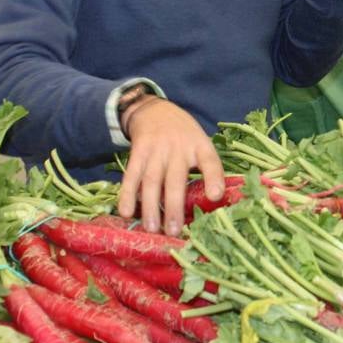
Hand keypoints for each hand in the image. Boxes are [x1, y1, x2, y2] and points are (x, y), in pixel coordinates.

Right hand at [116, 98, 223, 235]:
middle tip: (174, 231)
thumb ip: (207, 169)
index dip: (214, 178)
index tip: (216, 196)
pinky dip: (127, 194)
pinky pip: (131, 176)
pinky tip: (126, 212)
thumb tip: (214, 204)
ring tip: (152, 228)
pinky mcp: (138, 152)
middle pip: (176, 179)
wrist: (155, 111)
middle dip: (175, 207)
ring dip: (151, 206)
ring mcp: (156, 150)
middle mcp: (178, 147)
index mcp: (200, 146)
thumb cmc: (184, 136)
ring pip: (152, 181)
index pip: (210, 161)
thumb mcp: (201, 143)